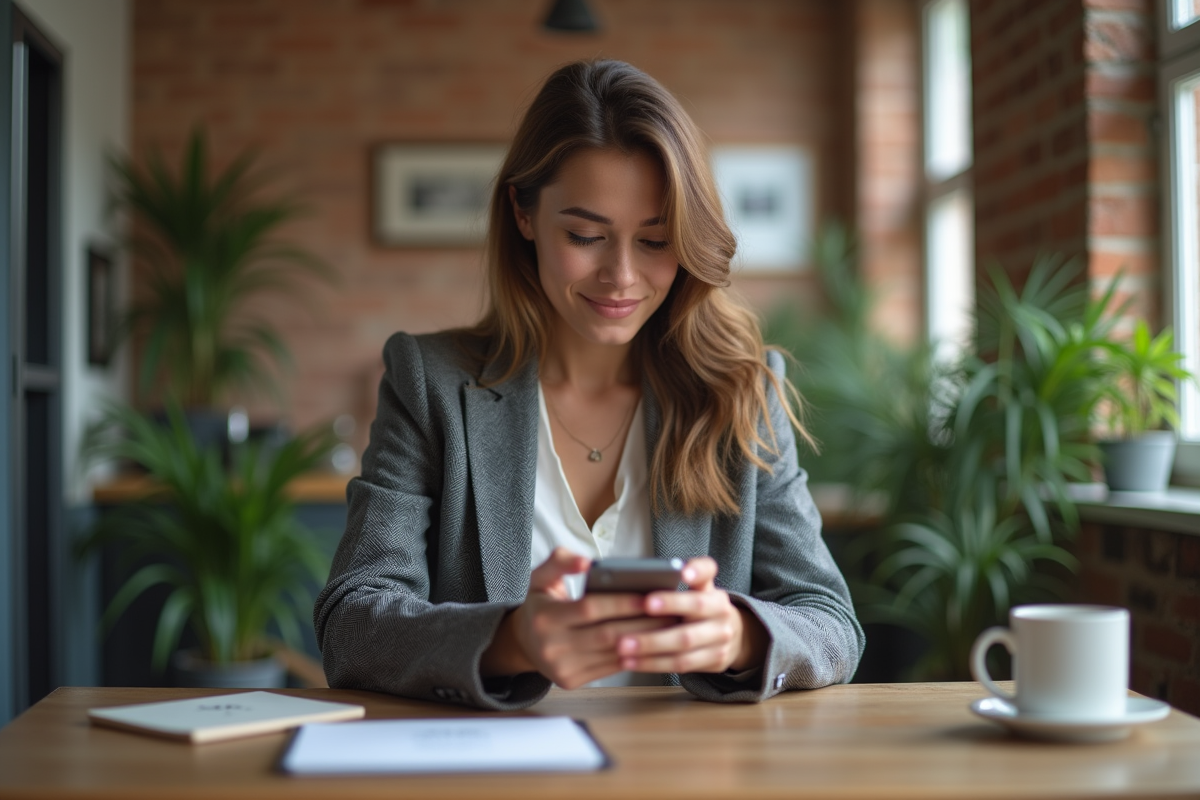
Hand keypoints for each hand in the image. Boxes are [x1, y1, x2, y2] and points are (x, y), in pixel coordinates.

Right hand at [481, 547, 671, 687]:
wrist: (522, 643)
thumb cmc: (539, 604)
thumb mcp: (540, 578)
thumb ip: (560, 561)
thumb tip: (586, 562)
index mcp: (544, 617)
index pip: (590, 609)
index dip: (621, 603)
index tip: (649, 595)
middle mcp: (551, 646)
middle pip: (607, 634)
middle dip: (642, 623)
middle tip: (671, 611)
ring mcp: (562, 668)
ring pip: (613, 654)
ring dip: (645, 641)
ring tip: (669, 626)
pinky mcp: (571, 681)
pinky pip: (610, 668)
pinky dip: (634, 655)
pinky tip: (652, 643)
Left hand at [614, 557, 768, 673]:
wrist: (728, 635)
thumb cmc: (698, 609)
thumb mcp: (694, 590)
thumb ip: (673, 582)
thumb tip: (635, 579)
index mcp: (712, 587)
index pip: (708, 572)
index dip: (697, 570)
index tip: (683, 572)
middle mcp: (722, 611)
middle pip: (696, 607)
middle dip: (668, 607)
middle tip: (643, 607)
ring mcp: (721, 637)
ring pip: (684, 643)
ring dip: (651, 645)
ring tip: (624, 646)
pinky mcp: (715, 660)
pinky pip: (681, 664)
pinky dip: (653, 663)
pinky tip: (633, 661)